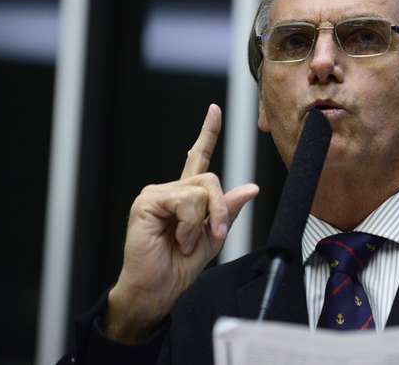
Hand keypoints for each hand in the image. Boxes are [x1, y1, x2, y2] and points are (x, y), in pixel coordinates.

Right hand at [103, 104, 258, 343]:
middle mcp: (170, 190)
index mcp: (185, 196)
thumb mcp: (213, 237)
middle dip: (220, 209)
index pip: (197, 158)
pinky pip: (188, 201)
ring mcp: (157, 194)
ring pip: (202, 190)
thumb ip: (228, 211)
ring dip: (203, 222)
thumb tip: (250, 188)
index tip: (214, 110)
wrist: (158, 289)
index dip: (207, 133)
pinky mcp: (148, 201)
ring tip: (185, 242)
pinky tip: (177, 238)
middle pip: (211, 180)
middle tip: (214, 234)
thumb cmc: (179, 267)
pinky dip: (190, 225)